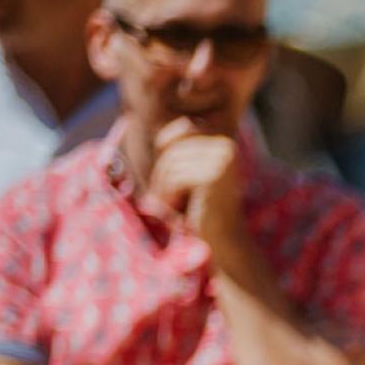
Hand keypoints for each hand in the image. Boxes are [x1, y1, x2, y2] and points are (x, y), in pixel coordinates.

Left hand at [147, 120, 250, 264]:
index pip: (183, 129)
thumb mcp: (187, 174)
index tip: (169, 179)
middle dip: (163, 174)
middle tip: (165, 198)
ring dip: (164, 187)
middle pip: (175, 148)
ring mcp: (223, 161)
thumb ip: (176, 151)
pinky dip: (169, 195)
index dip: (168, 150)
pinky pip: (175, 177)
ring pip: (172, 163)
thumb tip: (137, 123)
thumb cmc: (200, 210)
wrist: (223, 241)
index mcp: (224, 143)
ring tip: (170, 205)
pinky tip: (177, 209)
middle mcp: (227, 148)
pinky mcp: (214, 177)